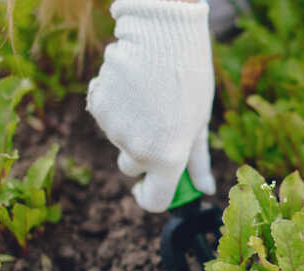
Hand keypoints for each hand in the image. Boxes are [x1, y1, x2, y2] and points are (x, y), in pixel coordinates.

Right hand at [86, 0, 214, 211]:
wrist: (162, 36)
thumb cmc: (190, 81)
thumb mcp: (200, 124)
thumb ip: (198, 161)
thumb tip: (205, 189)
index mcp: (168, 159)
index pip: (154, 201)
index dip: (152, 198)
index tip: (152, 187)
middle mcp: (138, 151)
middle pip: (132, 169)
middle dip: (143, 156)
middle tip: (160, 125)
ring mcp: (114, 130)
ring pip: (119, 140)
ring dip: (131, 127)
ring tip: (150, 98)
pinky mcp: (97, 108)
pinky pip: (106, 118)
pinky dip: (116, 108)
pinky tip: (132, 88)